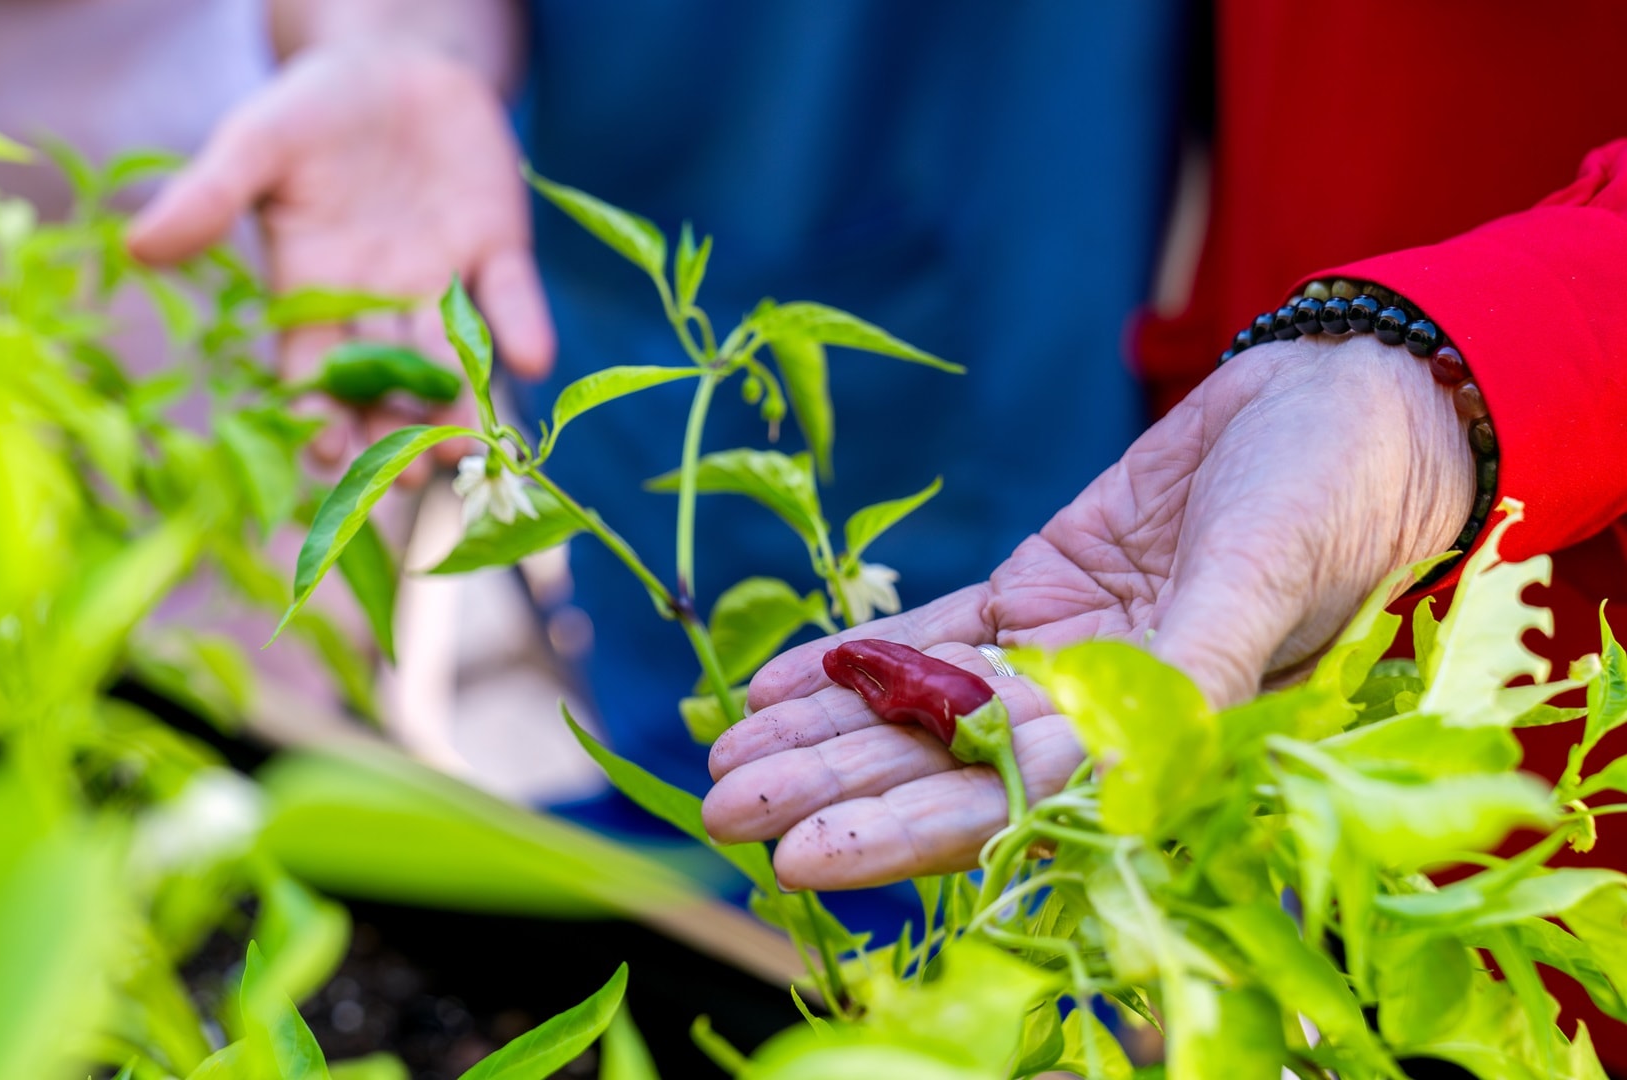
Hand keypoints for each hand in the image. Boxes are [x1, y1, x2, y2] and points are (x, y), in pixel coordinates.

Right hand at [125, 41, 551, 466]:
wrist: (392, 59)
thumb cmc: (311, 110)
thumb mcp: (254, 144)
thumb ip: (208, 197)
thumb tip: (136, 246)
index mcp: (314, 294)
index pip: (311, 370)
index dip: (316, 413)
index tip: (323, 454)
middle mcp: (379, 305)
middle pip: (384, 384)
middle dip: (394, 433)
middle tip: (406, 479)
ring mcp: (441, 282)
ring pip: (450, 358)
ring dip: (458, 403)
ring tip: (464, 446)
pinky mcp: (497, 250)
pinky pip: (511, 297)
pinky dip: (522, 326)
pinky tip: (534, 358)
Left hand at [702, 334, 1475, 888]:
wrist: (1342, 405)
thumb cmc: (1329, 492)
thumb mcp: (1261, 572)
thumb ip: (1189, 666)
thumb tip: (1116, 764)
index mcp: (1153, 738)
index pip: (1006, 803)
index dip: (901, 831)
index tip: (800, 857)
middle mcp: (1095, 710)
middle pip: (940, 765)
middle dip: (829, 789)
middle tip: (719, 812)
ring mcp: (1060, 652)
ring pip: (920, 705)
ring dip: (822, 732)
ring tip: (724, 757)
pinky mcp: (1039, 591)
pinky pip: (931, 637)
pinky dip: (853, 659)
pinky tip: (775, 684)